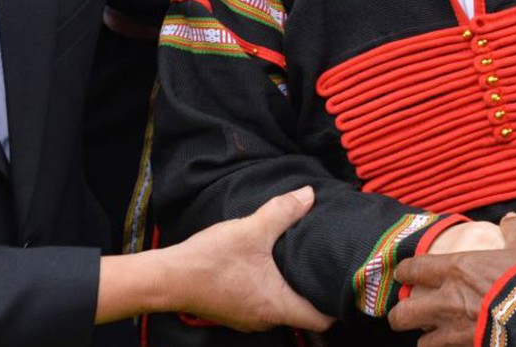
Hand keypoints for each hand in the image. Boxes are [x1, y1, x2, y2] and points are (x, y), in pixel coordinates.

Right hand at [166, 187, 333, 332]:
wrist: (167, 278)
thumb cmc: (210, 260)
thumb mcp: (252, 230)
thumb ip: (283, 211)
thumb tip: (309, 195)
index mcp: (277, 306)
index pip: (321, 320)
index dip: (338, 304)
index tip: (348, 283)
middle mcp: (265, 318)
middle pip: (304, 312)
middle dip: (317, 289)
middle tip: (330, 263)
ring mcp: (248, 317)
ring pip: (284, 306)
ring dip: (294, 286)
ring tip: (305, 259)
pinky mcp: (235, 309)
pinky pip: (265, 301)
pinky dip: (275, 286)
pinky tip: (274, 263)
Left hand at [389, 213, 515, 346]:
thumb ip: (515, 230)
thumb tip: (511, 219)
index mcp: (456, 269)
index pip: (413, 268)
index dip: (405, 272)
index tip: (406, 274)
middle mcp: (447, 300)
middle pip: (402, 313)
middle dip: (401, 313)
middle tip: (410, 310)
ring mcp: (453, 330)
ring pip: (421, 342)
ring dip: (427, 337)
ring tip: (434, 334)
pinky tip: (455, 346)